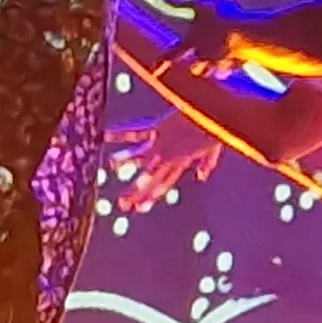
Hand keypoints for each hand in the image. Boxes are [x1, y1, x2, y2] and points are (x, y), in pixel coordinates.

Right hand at [104, 113, 221, 215]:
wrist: (215, 114)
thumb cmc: (216, 129)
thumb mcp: (212, 150)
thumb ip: (206, 164)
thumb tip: (201, 177)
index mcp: (181, 162)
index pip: (163, 184)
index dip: (151, 197)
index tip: (139, 209)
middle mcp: (168, 157)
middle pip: (149, 179)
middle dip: (135, 192)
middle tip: (122, 204)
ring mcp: (162, 144)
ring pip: (139, 156)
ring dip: (124, 161)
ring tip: (112, 166)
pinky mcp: (158, 128)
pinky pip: (136, 132)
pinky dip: (120, 134)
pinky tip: (105, 135)